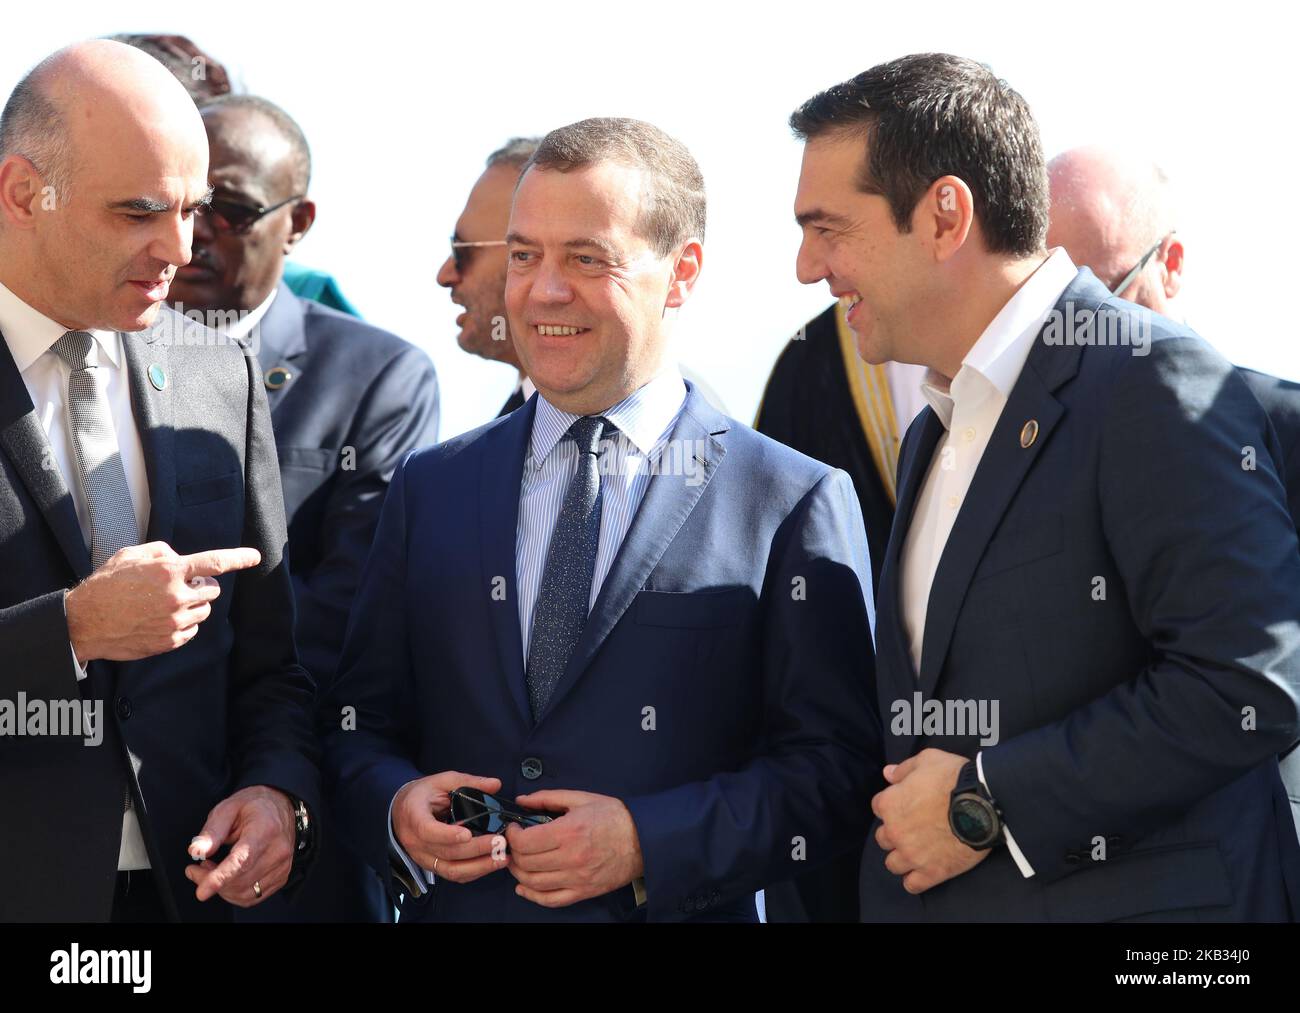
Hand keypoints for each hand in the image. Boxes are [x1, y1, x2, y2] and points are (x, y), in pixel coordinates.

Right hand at [65, 542, 260, 662]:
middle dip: (201, 587)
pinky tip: (160, 619)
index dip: (238, 558)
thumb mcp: (132, 555)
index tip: (255, 557)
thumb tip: (182, 559)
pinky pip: (192, 631)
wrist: (84, 622)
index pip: (214, 563)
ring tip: (165, 604)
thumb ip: (164, 552)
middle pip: (211, 591)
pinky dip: (183, 624)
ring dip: (193, 606)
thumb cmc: (106, 585)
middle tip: (178, 587)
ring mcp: (174, 622)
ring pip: (204, 612)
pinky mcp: (170, 641)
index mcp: (169, 571)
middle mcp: (176, 597)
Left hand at [184, 785, 296, 906]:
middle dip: (210, 881)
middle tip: (195, 869)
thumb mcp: (228, 807)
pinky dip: (234, 892)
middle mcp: (278, 851)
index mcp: (265, 830)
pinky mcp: (281, 877)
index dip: (220, 878)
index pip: (242, 860)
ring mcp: (282, 866)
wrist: (282, 806)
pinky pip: (253, 896)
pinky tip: (227, 878)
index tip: (202, 891)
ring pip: (245, 893)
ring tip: (211, 870)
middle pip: (239, 880)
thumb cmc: (255, 806)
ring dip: (222, 888)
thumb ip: (212, 830)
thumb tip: (197, 851)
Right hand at [392, 772, 508, 883]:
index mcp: (414, 816)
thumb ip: (468, 782)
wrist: (401, 811)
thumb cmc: (422, 795)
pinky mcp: (432, 866)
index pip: (427, 830)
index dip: (447, 835)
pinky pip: (453, 874)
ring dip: (479, 867)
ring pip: (451, 870)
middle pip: (446, 852)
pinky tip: (491, 864)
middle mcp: (416, 842)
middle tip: (500, 842)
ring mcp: (423, 857)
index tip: (467, 834)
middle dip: (476, 850)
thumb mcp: (442, 781)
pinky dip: (473, 872)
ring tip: (502, 858)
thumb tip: (496, 784)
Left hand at [504, 790, 643, 908]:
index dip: (513, 835)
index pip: (526, 841)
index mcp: (569, 831)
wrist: (644, 839)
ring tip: (518, 861)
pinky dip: (532, 896)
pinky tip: (524, 887)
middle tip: (514, 844)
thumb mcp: (582, 798)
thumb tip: (523, 800)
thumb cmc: (615, 817)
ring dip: (518, 873)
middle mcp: (571, 858)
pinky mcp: (583, 891)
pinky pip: (551, 900)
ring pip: (534, 883)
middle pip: (526, 862)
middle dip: (514, 852)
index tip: (514, 829)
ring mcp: (577, 878)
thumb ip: (549, 797)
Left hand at [871, 748, 989, 893]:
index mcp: (890, 804)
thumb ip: (904, 768)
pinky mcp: (931, 872)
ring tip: (917, 852)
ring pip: (893, 864)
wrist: (982, 803)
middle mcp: (895, 831)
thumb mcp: (927, 759)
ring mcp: (912, 855)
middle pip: (883, 838)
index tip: (906, 804)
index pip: (878, 807)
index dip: (893, 804)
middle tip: (913, 829)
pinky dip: (915, 880)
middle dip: (895, 833)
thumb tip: (887, 774)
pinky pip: (912, 885)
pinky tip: (923, 873)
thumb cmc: (953, 777)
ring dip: (902, 858)